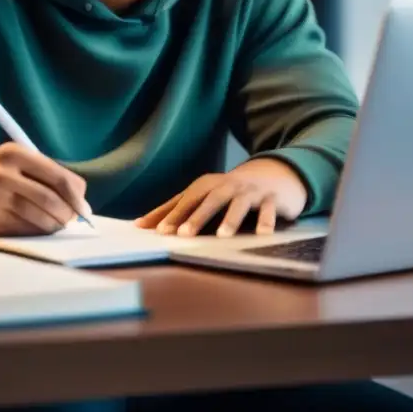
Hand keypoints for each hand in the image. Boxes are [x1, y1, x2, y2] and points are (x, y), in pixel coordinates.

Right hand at [0, 142, 90, 238]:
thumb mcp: (13, 168)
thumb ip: (45, 177)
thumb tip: (82, 201)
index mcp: (15, 152)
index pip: (60, 176)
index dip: (77, 197)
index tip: (84, 210)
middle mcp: (5, 170)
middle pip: (54, 197)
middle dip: (69, 214)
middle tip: (71, 222)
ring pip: (43, 217)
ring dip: (54, 226)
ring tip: (51, 225)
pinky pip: (27, 229)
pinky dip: (37, 233)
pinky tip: (33, 230)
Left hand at [134, 159, 307, 237]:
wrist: (272, 175)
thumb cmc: (228, 191)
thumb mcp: (203, 196)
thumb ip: (174, 209)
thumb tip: (140, 225)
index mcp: (207, 186)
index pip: (187, 200)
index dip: (174, 215)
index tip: (159, 231)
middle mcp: (227, 186)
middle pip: (210, 200)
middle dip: (197, 217)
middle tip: (184, 235)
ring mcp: (250, 191)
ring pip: (239, 204)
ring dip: (231, 219)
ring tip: (223, 236)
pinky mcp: (271, 198)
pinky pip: (268, 209)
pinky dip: (266, 221)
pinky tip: (262, 234)